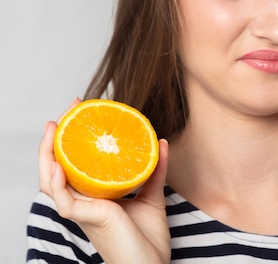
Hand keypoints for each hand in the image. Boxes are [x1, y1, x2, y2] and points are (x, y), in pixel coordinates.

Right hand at [38, 99, 170, 263]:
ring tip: (52, 128)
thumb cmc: (147, 237)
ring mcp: (82, 211)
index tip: (82, 110)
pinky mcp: (88, 219)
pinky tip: (58, 163)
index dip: (73, 138)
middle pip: (58, 166)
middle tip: (70, 107)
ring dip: (47, 153)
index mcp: (94, 196)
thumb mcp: (152, 196)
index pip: (75, 163)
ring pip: (51, 181)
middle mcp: (83, 202)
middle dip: (58, 136)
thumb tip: (162, 142)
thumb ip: (154, 170)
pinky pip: (64, 200)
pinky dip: (57, 181)